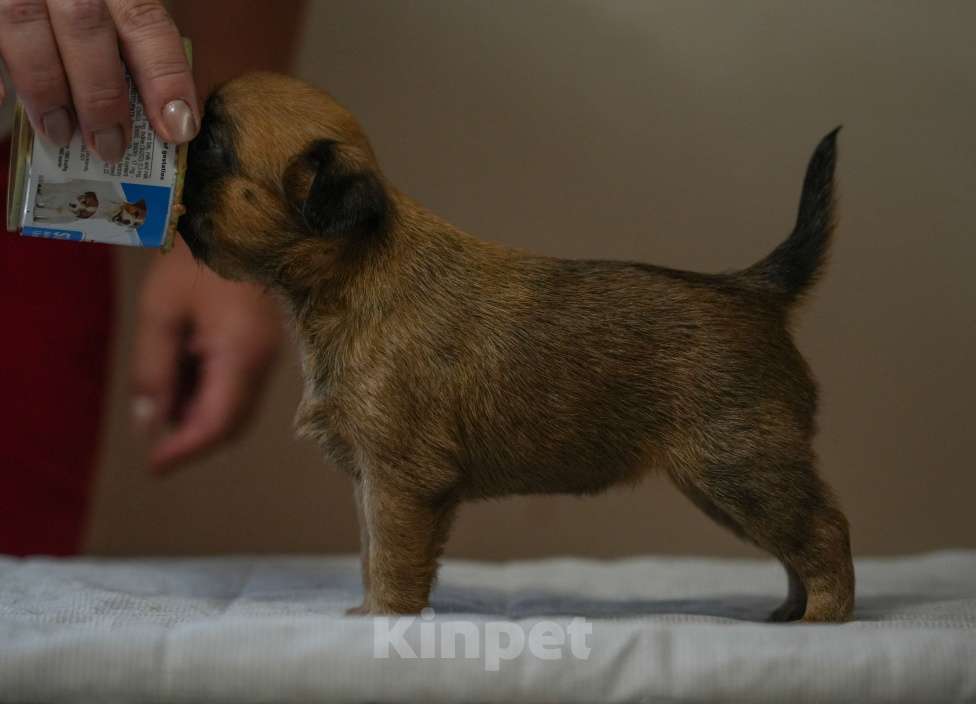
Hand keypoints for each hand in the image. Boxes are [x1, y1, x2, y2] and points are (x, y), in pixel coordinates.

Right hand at [0, 0, 198, 160]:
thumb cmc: (79, 8)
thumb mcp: (115, 15)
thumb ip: (133, 52)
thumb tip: (163, 119)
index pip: (145, 23)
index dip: (165, 77)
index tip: (178, 128)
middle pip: (85, 24)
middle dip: (101, 94)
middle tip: (111, 147)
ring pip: (23, 21)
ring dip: (45, 87)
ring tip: (61, 134)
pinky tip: (3, 102)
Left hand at [132, 238, 282, 470]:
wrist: (240, 216)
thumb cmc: (196, 260)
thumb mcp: (161, 313)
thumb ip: (154, 371)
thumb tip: (149, 423)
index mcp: (241, 354)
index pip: (217, 424)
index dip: (186, 450)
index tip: (155, 466)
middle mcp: (263, 361)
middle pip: (233, 423)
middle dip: (193, 438)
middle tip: (154, 442)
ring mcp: (269, 353)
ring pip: (238, 407)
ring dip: (201, 417)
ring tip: (164, 402)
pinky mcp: (265, 344)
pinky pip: (241, 386)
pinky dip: (212, 396)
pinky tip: (184, 379)